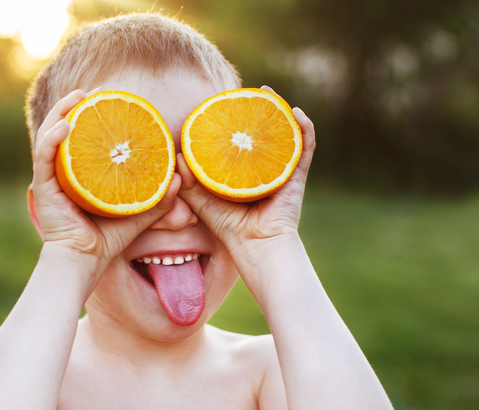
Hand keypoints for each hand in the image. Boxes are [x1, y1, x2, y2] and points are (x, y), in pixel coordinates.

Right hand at [29, 89, 179, 272]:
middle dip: (77, 104)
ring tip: (80, 96)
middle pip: (63, 128)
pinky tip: (65, 125)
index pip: (82, 136)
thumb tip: (179, 179)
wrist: (84, 262)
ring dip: (62, 111)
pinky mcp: (43, 188)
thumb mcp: (137, 215)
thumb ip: (157, 198)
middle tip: (98, 90)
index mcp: (79, 172)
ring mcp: (50, 177)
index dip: (92, 114)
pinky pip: (44, 157)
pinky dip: (52, 139)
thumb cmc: (106, 240)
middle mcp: (61, 170)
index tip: (112, 98)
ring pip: (50, 135)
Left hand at [178, 87, 315, 257]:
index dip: (234, 123)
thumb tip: (174, 157)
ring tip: (268, 93)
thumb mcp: (203, 202)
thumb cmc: (231, 230)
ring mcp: (282, 171)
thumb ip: (188, 183)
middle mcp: (264, 169)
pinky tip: (297, 113)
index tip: (222, 104)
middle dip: (256, 111)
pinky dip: (304, 130)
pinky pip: (304, 148)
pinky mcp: (297, 177)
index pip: (240, 143)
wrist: (257, 249)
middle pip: (262, 134)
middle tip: (247, 92)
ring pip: (284, 135)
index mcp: (244, 173)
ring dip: (279, 112)